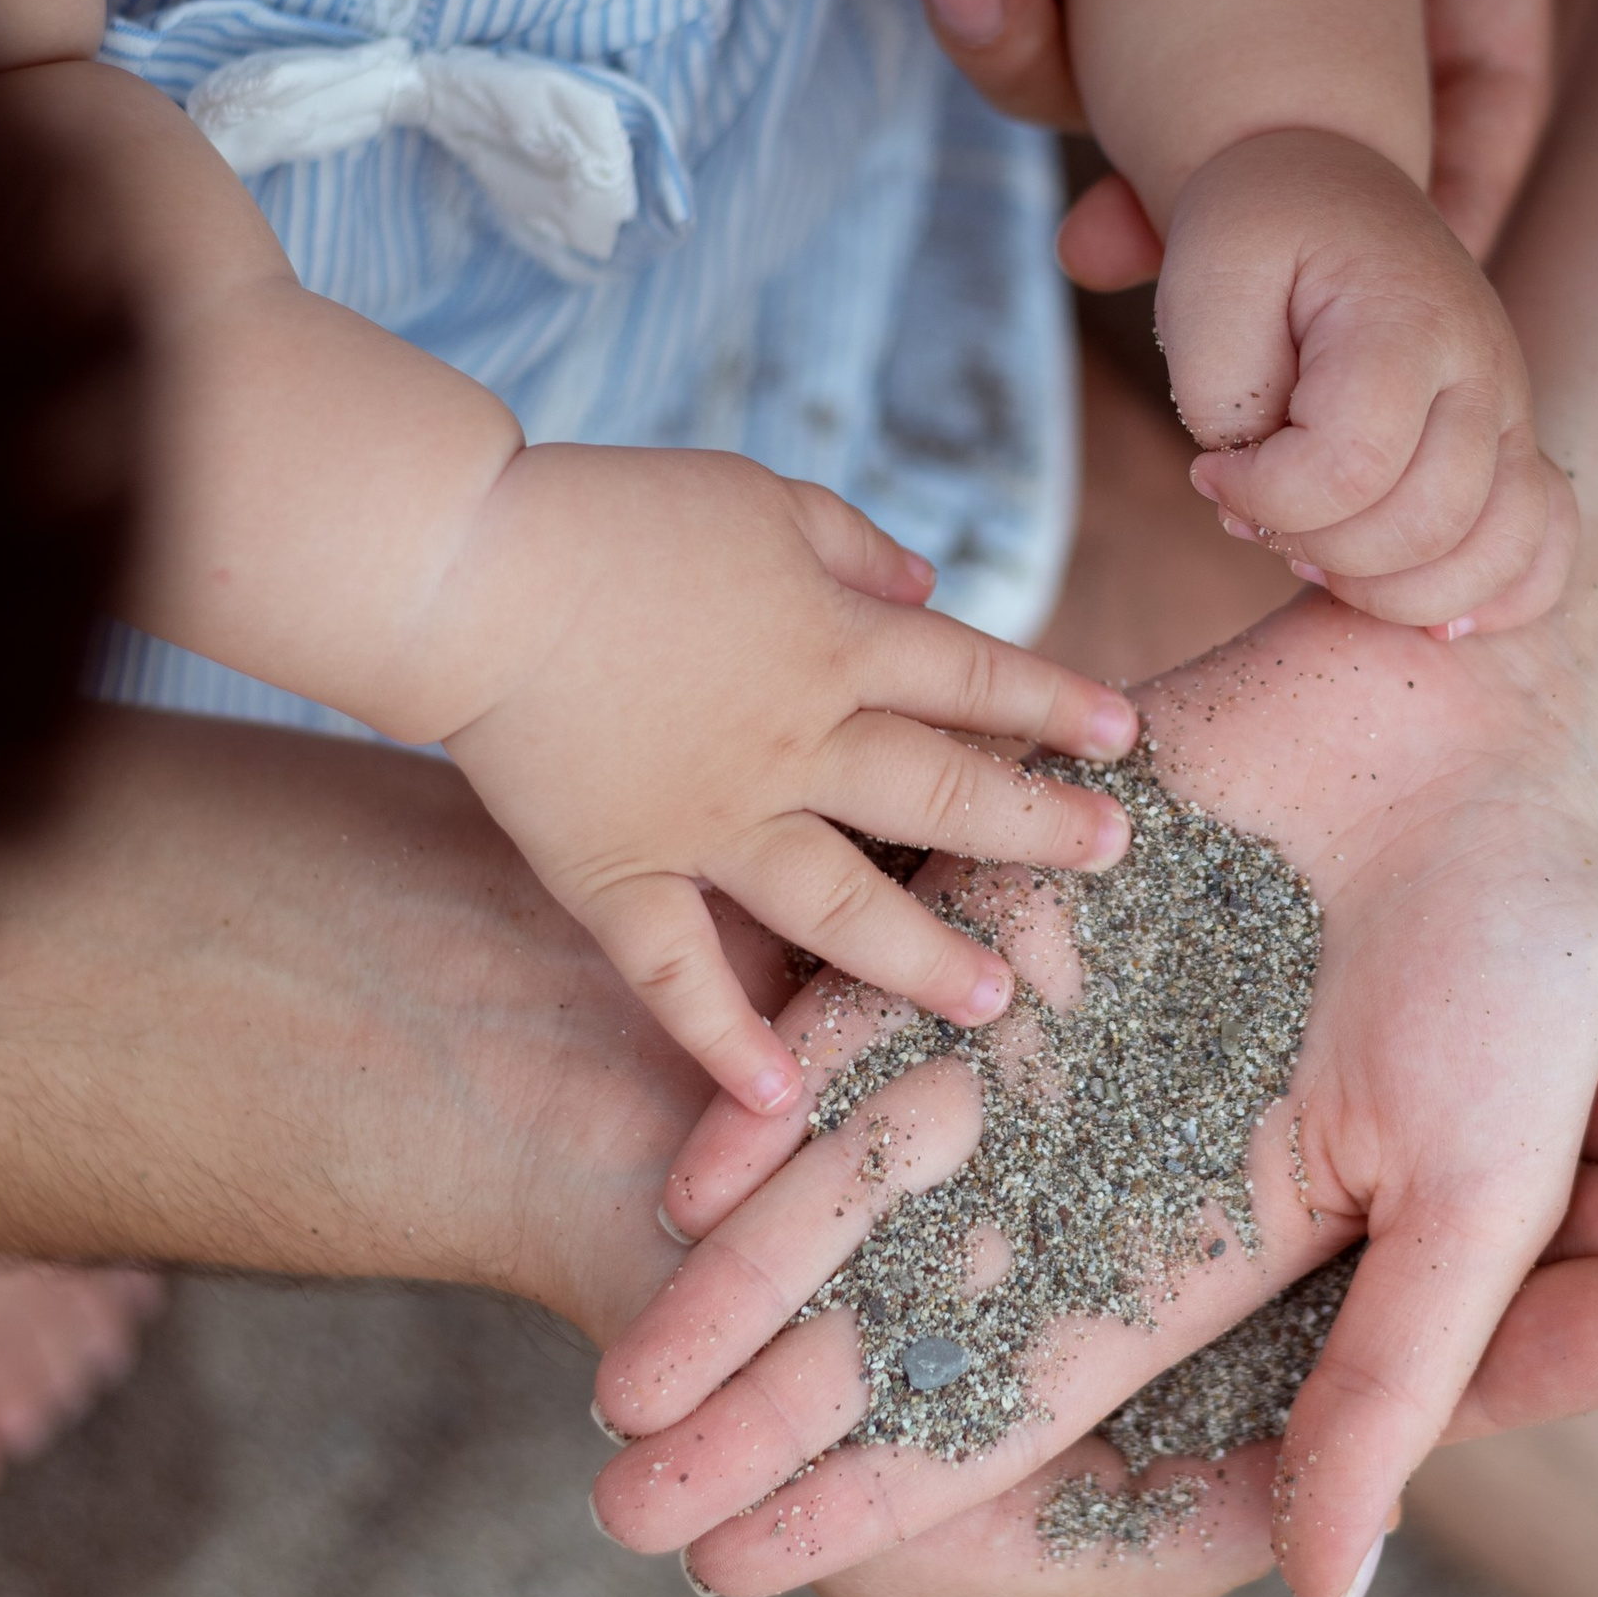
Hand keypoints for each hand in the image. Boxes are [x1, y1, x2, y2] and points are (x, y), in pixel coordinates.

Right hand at [437, 442, 1140, 1118]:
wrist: (473, 567)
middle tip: (1113, 859)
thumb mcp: (762, 499)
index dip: (1054, 706)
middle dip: (1036, 828)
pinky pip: (677, 972)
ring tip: (993, 1001)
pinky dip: (722, 1038)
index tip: (1124, 736)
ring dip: (921, 958)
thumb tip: (932, 589)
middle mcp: (793, 741)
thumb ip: (854, 547)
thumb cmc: (617, 514)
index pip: (973, 678)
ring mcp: (709, 818)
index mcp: (833, 640)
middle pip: (940, 792)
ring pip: (840, 904)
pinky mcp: (617, 871)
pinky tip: (777, 1097)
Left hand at [586, 591, 1597, 1596]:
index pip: (1016, 1397)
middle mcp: (1101, 1145)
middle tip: (619, 1514)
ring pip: (856, 1184)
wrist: (1501, 708)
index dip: (884, 1489)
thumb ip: (1390, 1380)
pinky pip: (869, 1017)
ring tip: (618, 1394)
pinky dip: (780, 1106)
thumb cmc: (1532, 952)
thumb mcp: (1479, 1189)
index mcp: (1209, 1235)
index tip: (747, 1580)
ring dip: (738, 1288)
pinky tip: (688, 1195)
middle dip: (767, 1417)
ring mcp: (1044, 1024)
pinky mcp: (1008, 902)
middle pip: (901, 1313)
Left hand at [1161, 128, 1574, 629]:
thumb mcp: (1203, 277)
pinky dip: (1486, 596)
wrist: (1328, 188)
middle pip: (1427, 525)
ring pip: (1493, 555)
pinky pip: (1542, 549)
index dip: (1265, 495)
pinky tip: (1410, 600)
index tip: (1210, 469)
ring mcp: (1512, 413)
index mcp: (1407, 317)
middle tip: (1253, 510)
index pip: (1353, 464)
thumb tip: (1255, 497)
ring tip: (1316, 549)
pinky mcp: (1515, 449)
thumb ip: (1216, 392)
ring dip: (1387, 589)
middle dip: (1318, 547)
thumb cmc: (1259, 235)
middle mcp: (1483, 369)